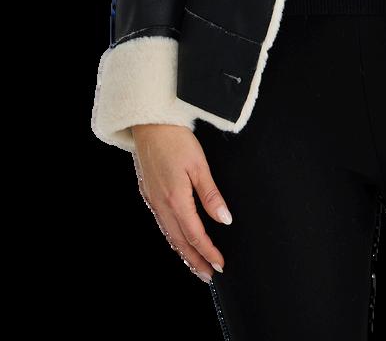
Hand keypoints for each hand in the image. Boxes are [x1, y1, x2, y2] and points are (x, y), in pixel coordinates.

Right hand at [131, 123, 232, 283]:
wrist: (149, 123)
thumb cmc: (176, 139)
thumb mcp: (199, 165)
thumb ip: (211, 195)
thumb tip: (225, 219)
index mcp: (175, 199)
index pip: (195, 235)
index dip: (209, 251)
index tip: (221, 264)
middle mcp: (161, 204)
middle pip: (180, 241)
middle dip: (195, 260)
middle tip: (209, 274)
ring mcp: (152, 200)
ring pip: (169, 235)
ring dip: (183, 252)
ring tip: (196, 264)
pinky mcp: (148, 193)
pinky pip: (161, 223)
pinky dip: (172, 237)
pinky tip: (179, 239)